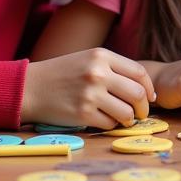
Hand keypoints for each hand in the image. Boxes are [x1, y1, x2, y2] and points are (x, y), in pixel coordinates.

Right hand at [22, 48, 155, 128]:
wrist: (30, 87)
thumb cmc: (62, 73)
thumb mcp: (88, 59)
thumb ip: (114, 68)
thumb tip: (144, 89)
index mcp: (101, 56)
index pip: (139, 73)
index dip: (149, 87)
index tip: (150, 97)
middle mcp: (98, 73)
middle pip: (137, 94)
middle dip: (143, 107)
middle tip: (141, 113)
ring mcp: (90, 94)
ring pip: (126, 112)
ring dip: (129, 119)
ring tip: (124, 119)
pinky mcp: (82, 114)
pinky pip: (109, 124)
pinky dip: (110, 124)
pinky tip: (103, 120)